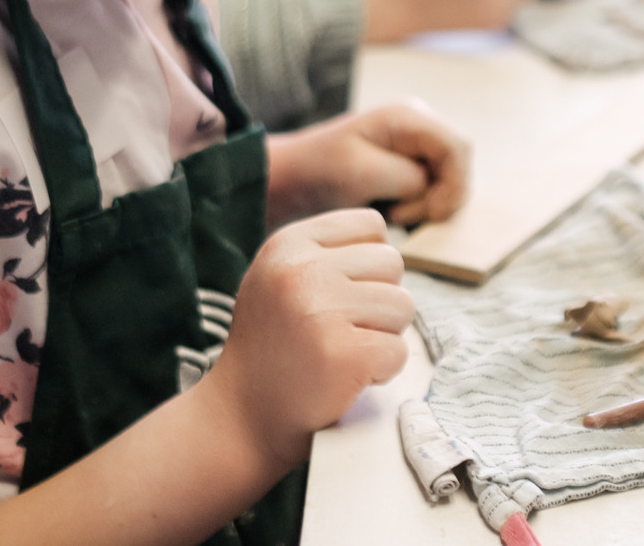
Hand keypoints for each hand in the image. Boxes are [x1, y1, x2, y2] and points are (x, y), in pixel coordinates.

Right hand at [203, 209, 412, 468]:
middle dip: (379, 300)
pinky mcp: (343, 355)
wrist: (240, 418)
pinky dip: (383, 371)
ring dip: (382, 335)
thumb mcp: (278, 279)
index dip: (369, 264)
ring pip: (402, 306)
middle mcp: (302, 270)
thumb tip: (388, 246)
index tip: (342, 295)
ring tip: (342, 353)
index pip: (371, 225)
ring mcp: (321, 312)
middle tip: (342, 331)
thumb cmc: (271, 348)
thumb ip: (325, 253)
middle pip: (391, 263)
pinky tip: (346, 377)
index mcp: (288, 244)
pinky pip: (398, 351)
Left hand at [267, 101, 471, 226]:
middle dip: (438, 197)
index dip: (455, 184)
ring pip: (448, 181)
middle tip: (398, 214)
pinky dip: (417, 207)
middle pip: (458, 165)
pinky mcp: (410, 165)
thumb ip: (408, 177)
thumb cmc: (319, 170)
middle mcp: (418, 126)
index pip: (458, 147)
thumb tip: (435, 187)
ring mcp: (416, 146)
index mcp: (408, 117)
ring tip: (388, 211)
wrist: (292, 178)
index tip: (431, 213)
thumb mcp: (362, 173)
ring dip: (425, 205)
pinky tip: (390, 209)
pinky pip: (433, 190)